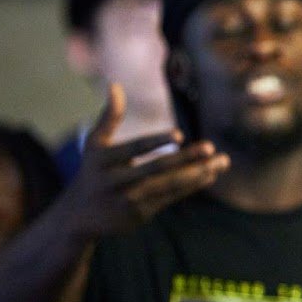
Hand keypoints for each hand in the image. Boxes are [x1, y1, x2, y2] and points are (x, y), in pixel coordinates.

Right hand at [67, 84, 227, 237]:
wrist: (79, 216)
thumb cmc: (92, 172)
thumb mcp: (94, 144)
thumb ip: (109, 117)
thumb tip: (116, 85)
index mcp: (104, 160)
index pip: (133, 148)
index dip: (156, 142)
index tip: (179, 134)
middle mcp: (116, 182)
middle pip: (156, 169)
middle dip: (186, 158)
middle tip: (211, 147)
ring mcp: (129, 200)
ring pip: (169, 185)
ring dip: (198, 173)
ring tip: (222, 161)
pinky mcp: (141, 214)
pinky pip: (171, 198)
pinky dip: (192, 186)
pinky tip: (210, 174)